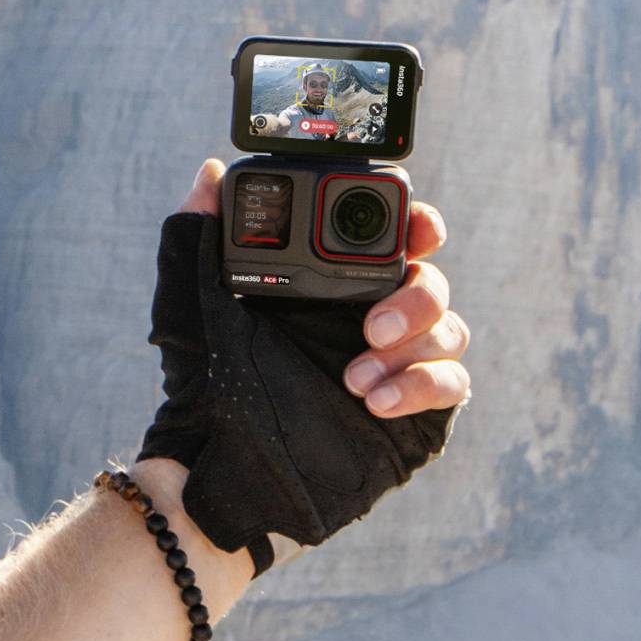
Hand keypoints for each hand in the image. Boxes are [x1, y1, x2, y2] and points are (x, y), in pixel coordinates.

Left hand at [136, 160, 470, 573]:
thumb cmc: (201, 383)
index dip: (416, 223)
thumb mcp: (189, 300)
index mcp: (332, 281)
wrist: (213, 466)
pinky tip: (373, 400)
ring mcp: (396, 365)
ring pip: (448, 331)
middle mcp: (371, 316)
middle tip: (371, 323)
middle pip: (432, 280)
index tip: (416, 225)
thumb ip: (197, 234)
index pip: (395, 237)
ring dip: (412, 346)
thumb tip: (208, 175)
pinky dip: (422, 385)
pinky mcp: (413, 414)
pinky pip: (451, 385)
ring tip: (352, 376)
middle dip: (418, 293)